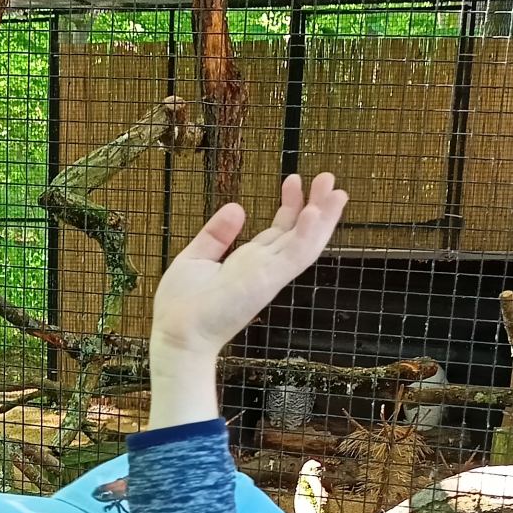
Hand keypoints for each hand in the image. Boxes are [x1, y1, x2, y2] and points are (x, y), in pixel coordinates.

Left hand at [149, 173, 348, 363]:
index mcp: (249, 262)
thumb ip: (216, 235)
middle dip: (317, 206)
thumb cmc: (181, 306)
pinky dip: (307, 234)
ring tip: (337, 189)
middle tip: (329, 178)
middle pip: (300, 233)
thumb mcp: (196, 258)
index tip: (295, 179)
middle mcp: (264, 268)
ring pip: (307, 242)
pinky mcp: (267, 282)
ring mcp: (269, 275)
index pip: (280, 230)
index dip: (291, 204)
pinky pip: (294, 256)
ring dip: (324, 217)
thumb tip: (237, 207)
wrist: (176, 334)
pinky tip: (314, 212)